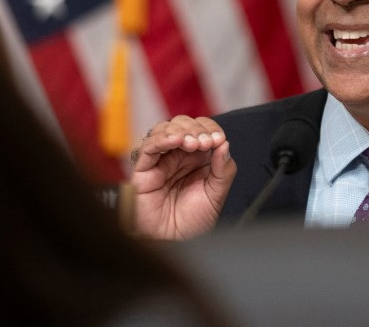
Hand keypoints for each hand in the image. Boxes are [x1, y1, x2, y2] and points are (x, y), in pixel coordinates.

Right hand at [130, 115, 235, 239]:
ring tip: (193, 143)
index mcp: (197, 158)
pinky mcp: (144, 169)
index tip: (218, 139)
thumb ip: (223, 169)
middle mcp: (178, 156)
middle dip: (197, 128)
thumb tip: (225, 144)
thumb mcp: (217, 195)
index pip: (202, 129)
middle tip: (206, 142)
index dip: (211, 128)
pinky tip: (175, 140)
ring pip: (165, 130)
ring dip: (181, 130)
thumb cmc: (191, 222)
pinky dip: (162, 139)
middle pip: (183, 124)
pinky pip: (149, 147)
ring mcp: (161, 161)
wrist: (173, 244)